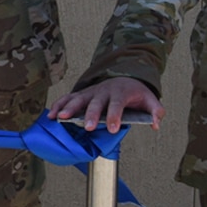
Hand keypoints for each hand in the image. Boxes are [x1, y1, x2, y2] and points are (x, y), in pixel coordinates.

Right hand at [50, 76, 164, 133]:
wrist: (124, 77)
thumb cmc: (135, 93)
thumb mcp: (150, 99)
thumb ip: (155, 111)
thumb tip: (156, 124)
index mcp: (121, 92)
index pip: (117, 104)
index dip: (114, 116)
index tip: (112, 129)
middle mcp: (104, 91)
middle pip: (96, 103)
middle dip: (91, 115)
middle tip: (88, 127)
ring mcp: (91, 92)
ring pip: (79, 98)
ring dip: (69, 108)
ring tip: (61, 118)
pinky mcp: (82, 94)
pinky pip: (68, 98)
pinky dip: (59, 105)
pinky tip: (51, 115)